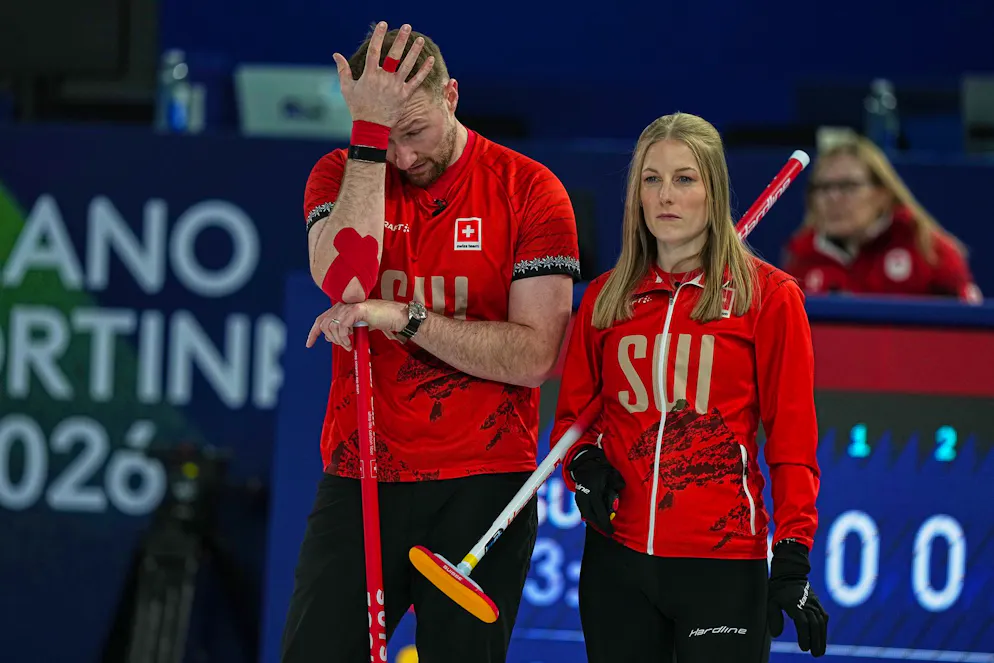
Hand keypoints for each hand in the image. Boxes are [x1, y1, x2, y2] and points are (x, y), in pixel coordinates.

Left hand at [306, 300, 407, 350]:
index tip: (309, 344)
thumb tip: (328, 337)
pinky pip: (342, 326)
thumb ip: (342, 329)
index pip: (321, 319)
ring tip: (348, 345)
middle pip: (324, 324)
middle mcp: (342, 305)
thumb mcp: (356, 326)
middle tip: (343, 345)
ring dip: (338, 340)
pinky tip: (351, 343)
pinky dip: (344, 338)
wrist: (394, 316)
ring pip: (332, 326)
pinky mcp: (356, 309)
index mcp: (341, 308)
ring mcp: (349, 306)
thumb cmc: (378, 320)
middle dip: (331, 339)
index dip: (313, 332)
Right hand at [332, 22, 435, 126]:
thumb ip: (342, 69)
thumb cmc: (357, 107)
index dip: (378, 36)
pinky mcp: (404, 95)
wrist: (370, 127)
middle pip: (394, 55)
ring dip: (414, 51)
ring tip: (420, 39)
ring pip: (407, 66)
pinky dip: (424, 71)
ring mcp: (395, 87)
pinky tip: (431, 60)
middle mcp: (384, 79)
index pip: (374, 50)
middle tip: (407, 27)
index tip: (383, 24)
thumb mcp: (346, 88)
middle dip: (401, 40)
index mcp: (369, 75)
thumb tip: (335, 54)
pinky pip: (416, 81)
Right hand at [567, 443, 624, 534]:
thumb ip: (617, 484)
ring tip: (602, 525)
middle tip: (607, 531)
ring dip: (594, 520)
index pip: (599, 511)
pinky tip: (595, 518)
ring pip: (585, 513)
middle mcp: (585, 495)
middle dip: (599, 524)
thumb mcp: (613, 474)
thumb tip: (620, 493)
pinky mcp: (577, 495)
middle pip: (591, 515)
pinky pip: (583, 509)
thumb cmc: (602, 468)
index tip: (611, 531)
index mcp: (594, 491)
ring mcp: (579, 496)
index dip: (605, 523)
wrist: (586, 462)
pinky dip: (589, 515)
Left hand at [767, 540, 828, 656]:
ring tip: (820, 651)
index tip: (803, 648)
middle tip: (815, 654)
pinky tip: (823, 638)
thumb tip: (776, 635)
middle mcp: (807, 604)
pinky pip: (824, 617)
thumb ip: (774, 618)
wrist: (790, 573)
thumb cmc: (778, 589)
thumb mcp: (771, 601)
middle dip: (816, 641)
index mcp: (795, 605)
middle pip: (815, 626)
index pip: (803, 624)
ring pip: (821, 623)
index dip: (804, 637)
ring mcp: (814, 603)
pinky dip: (824, 628)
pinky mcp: (818, 603)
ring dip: (822, 638)